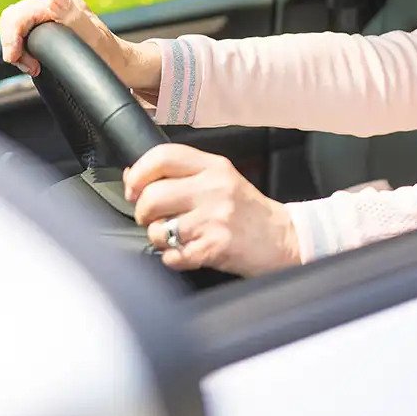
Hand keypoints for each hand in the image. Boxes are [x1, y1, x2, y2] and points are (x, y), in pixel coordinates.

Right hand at [0, 0, 160, 89]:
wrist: (124, 66)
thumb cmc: (113, 56)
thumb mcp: (95, 40)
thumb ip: (75, 18)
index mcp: (66, 5)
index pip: (22, 13)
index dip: (12, 35)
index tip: (15, 58)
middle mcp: (58, 6)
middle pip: (14, 16)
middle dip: (12, 41)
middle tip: (28, 65)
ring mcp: (54, 15)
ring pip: (16, 24)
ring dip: (16, 46)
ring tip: (32, 65)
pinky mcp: (51, 27)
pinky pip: (24, 32)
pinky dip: (22, 48)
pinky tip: (34, 62)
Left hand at [126, 143, 300, 275]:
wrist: (284, 238)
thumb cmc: (247, 211)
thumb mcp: (220, 180)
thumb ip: (180, 175)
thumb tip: (132, 175)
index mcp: (215, 167)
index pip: (163, 156)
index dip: (138, 173)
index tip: (134, 189)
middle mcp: (214, 188)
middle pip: (152, 196)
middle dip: (144, 213)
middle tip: (154, 219)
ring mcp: (215, 218)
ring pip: (158, 230)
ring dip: (161, 239)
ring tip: (179, 238)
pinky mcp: (215, 247)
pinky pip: (172, 256)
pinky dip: (174, 259)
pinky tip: (190, 253)